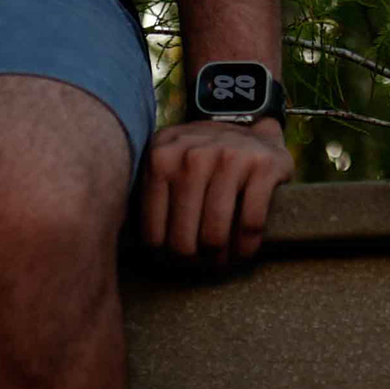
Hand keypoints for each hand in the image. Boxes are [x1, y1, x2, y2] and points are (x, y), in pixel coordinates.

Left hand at [137, 118, 288, 264]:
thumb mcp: (167, 161)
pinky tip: (244, 250)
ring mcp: (228, 157)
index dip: (164, 257)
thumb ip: (148, 192)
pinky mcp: (262, 166)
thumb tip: (127, 244)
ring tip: (221, 260)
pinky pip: (250, 224)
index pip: (153, 232)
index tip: (173, 260)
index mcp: (160, 157)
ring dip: (220, 259)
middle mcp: (191, 155)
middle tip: (200, 262)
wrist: (250, 125)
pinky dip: (247, 246)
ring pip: (215, 235)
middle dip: (192, 261)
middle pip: (183, 240)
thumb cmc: (202, 158)